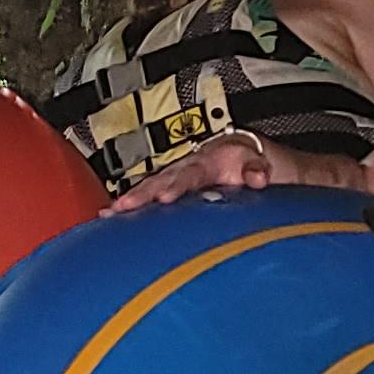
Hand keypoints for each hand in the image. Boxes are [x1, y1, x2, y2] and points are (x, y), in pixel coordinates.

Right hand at [104, 130, 275, 213]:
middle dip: (141, 193)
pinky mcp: (173, 187)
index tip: (163, 198)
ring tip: (109, 214)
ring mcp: (179, 176)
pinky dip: (132, 204)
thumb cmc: (254, 161)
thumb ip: (258, 168)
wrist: (251, 156)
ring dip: (131, 199)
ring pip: (151, 185)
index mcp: (210, 159)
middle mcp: (189, 165)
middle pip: (161, 179)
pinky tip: (112, 218)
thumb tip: (256, 178)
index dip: (176, 186)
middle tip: (122, 208)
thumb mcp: (264, 161)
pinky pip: (151, 194)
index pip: (190, 174)